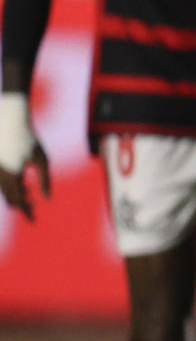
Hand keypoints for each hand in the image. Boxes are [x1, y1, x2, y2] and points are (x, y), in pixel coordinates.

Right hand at [0, 93, 50, 220]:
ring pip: (4, 191)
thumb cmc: (29, 138)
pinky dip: (12, 186)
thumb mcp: (42, 159)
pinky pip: (1, 182)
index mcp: (11, 174)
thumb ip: (45, 179)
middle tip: (34, 207)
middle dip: (22, 205)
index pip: (17, 200)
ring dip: (17, 195)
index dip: (25, 212)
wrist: (8, 120)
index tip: (34, 220)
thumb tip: (47, 199)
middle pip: (9, 199)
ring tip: (30, 193)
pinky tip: (24, 183)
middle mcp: (0, 173)